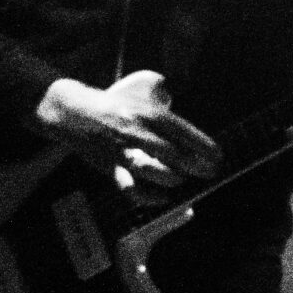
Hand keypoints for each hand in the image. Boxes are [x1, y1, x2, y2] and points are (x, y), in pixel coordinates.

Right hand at [37, 72, 220, 203]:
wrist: (73, 111)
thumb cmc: (115, 104)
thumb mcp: (142, 94)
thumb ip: (165, 104)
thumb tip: (187, 121)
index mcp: (147, 112)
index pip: (182, 131)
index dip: (203, 146)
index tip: (218, 156)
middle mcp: (136, 130)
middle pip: (172, 153)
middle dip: (196, 166)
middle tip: (211, 172)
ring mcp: (121, 149)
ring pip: (151, 170)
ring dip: (172, 179)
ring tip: (182, 180)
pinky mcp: (110, 166)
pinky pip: (130, 187)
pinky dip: (148, 197)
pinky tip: (163, 197)